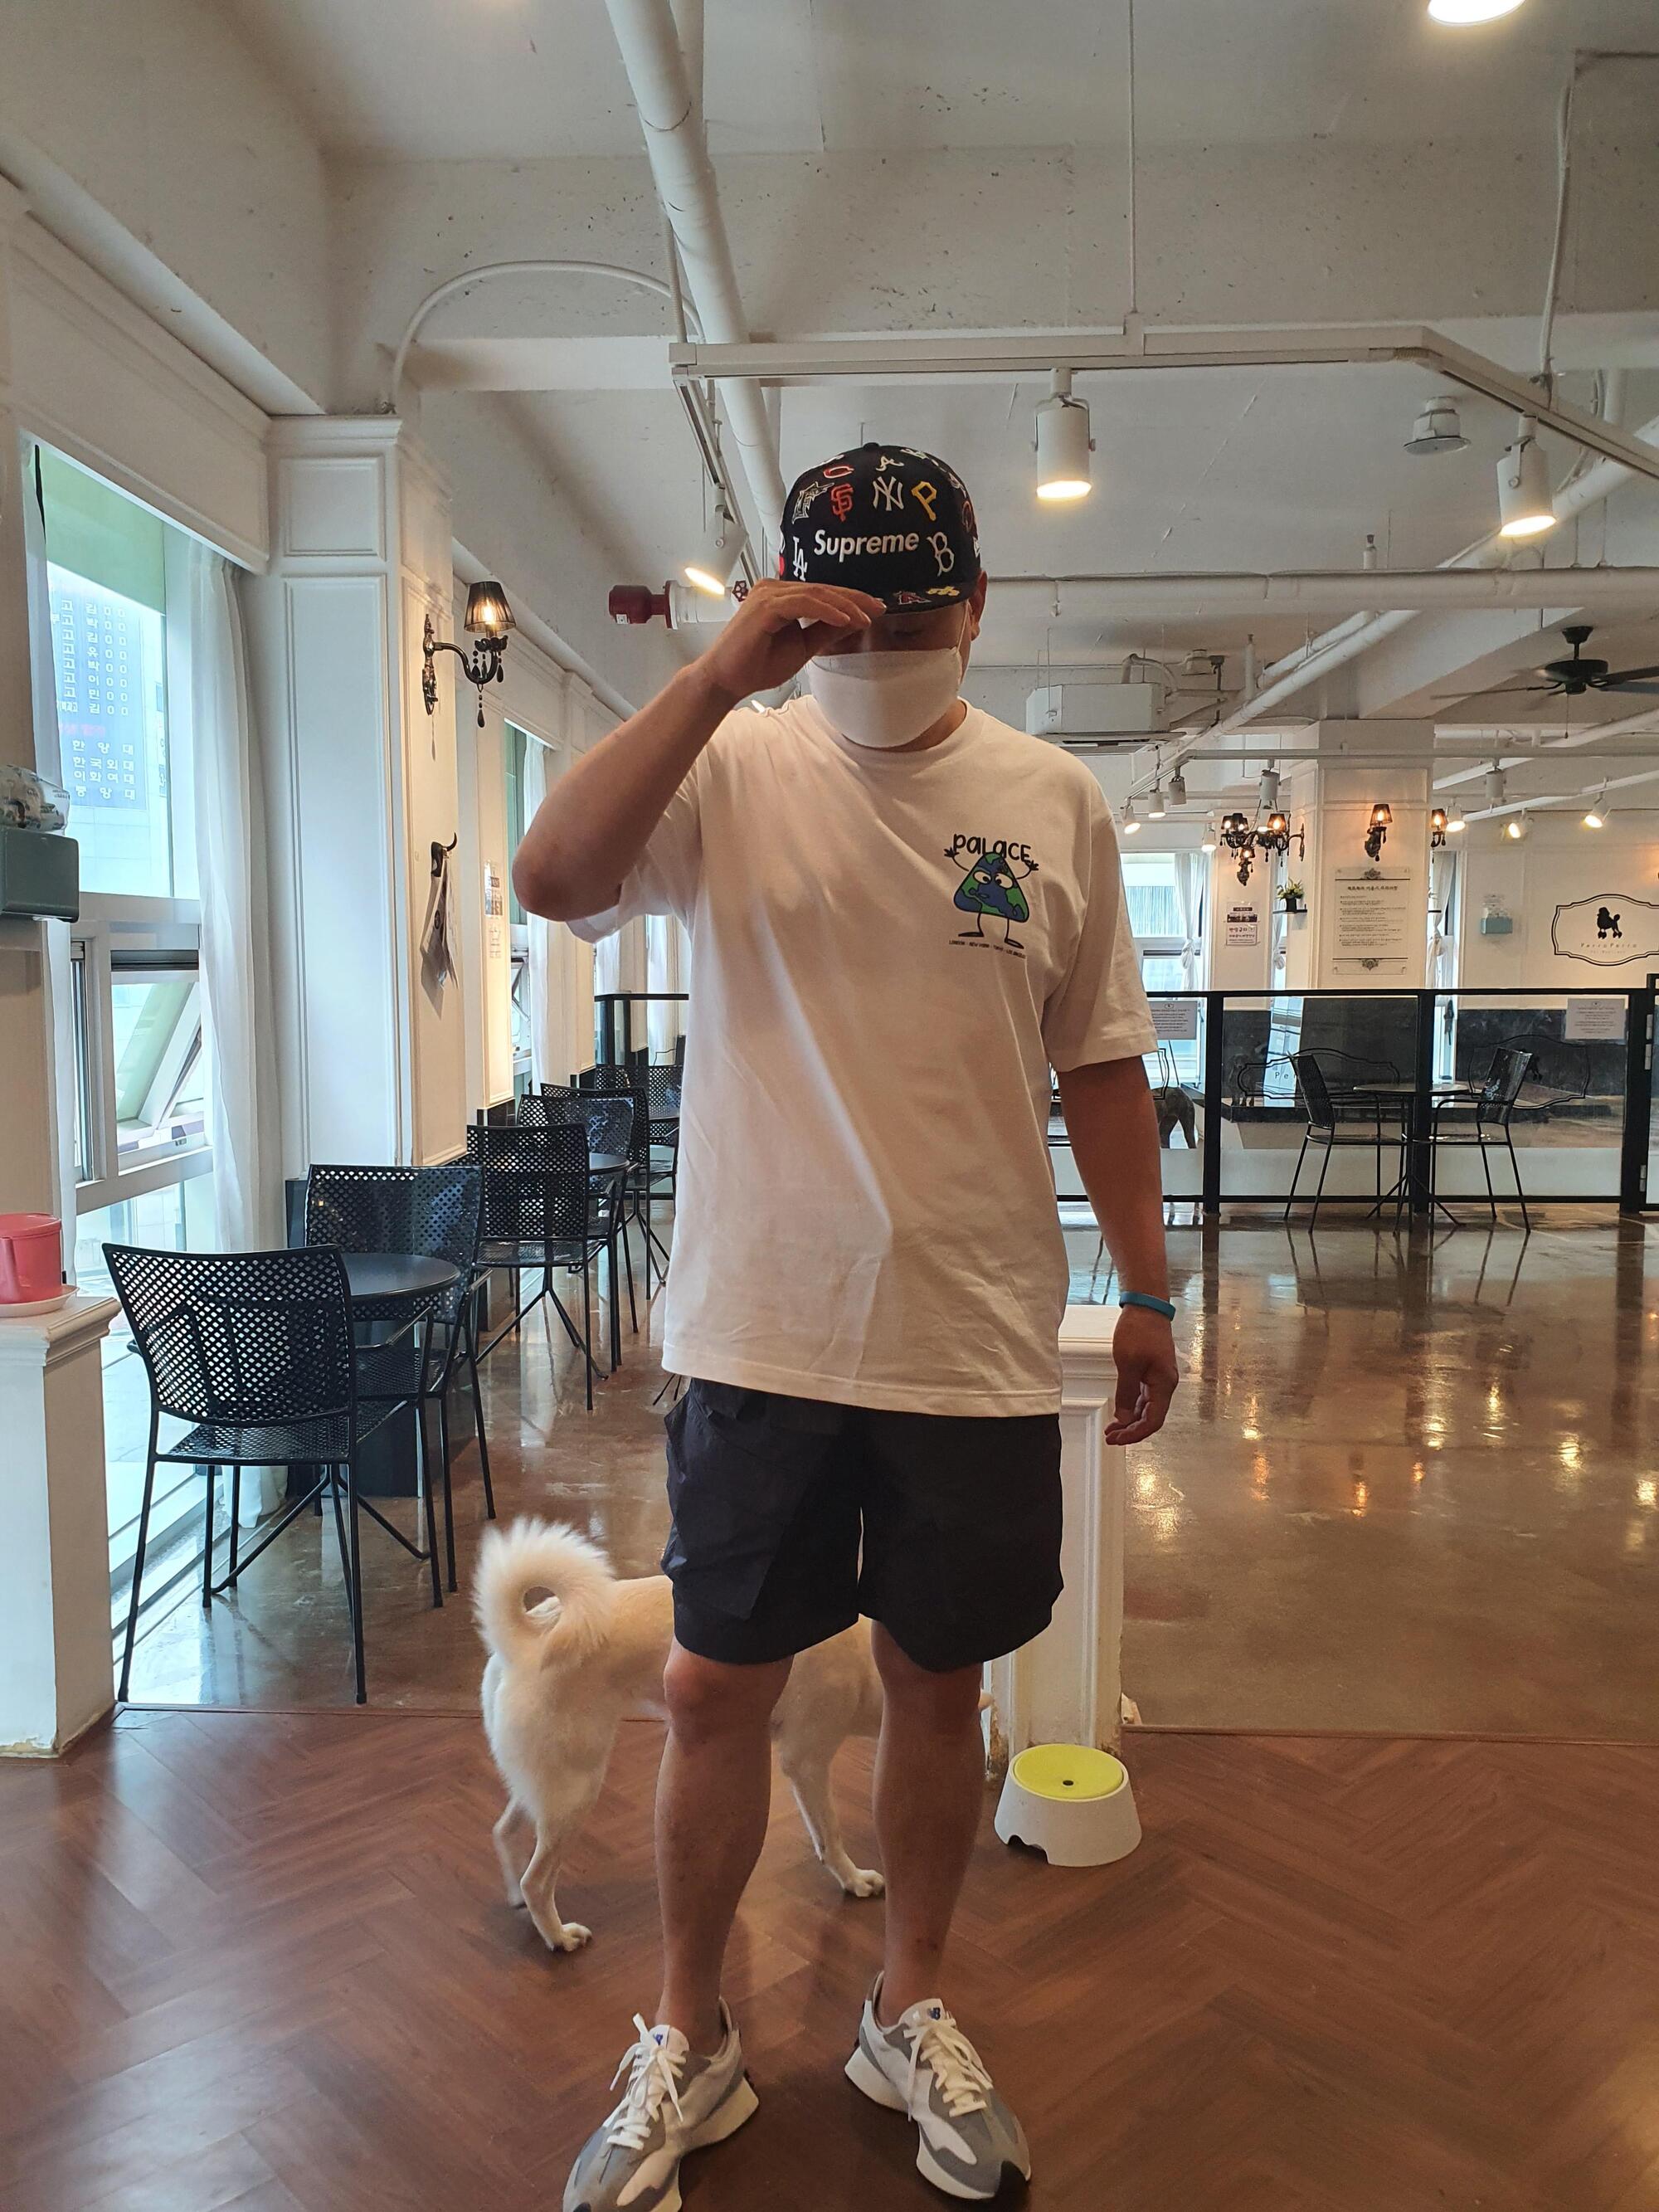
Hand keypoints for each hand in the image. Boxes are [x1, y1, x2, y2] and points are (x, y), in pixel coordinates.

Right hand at [698, 579, 884, 704]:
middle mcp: (774, 589)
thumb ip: (824, 632)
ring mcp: (768, 594)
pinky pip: (803, 603)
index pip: (823, 593)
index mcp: (782, 597)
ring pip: (816, 594)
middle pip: (822, 589)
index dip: (851, 600)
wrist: (727, 679)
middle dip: (854, 599)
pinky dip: (826, 610)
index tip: (875, 609)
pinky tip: (844, 620)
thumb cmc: (757, 664)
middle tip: (879, 608)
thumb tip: (851, 623)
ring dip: (844, 606)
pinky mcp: (765, 606)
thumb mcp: (802, 647)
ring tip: (865, 619)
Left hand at [1104, 1306, 1178, 1445]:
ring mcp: (1159, 1379)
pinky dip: (1131, 1407)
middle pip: (1151, 1417)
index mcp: (1164, 1384)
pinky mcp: (1152, 1372)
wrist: (1146, 1306)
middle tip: (1110, 1438)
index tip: (1118, 1439)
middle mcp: (1165, 1385)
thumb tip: (1124, 1419)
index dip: (1136, 1434)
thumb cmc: (1138, 1331)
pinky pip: (1143, 1397)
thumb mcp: (1127, 1364)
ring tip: (1111, 1429)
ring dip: (1130, 1420)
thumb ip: (1126, 1393)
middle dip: (1131, 1430)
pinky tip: (1120, 1413)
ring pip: (1146, 1408)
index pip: (1153, 1420)